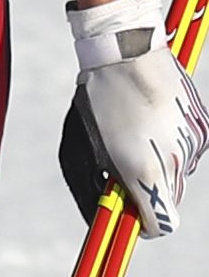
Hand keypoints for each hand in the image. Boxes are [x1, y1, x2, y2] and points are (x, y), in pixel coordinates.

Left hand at [59, 0, 207, 236]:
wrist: (127, 49)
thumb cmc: (96, 98)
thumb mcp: (80, 145)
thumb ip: (90, 186)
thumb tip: (100, 216)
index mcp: (142, 169)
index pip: (159, 226)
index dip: (142, 226)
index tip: (127, 216)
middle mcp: (174, 161)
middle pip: (169, 203)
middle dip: (147, 194)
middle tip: (123, 169)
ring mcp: (193, 145)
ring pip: (178, 175)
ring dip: (158, 166)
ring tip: (135, 134)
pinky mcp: (204, 128)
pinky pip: (188, 151)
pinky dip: (171, 146)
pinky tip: (152, 121)